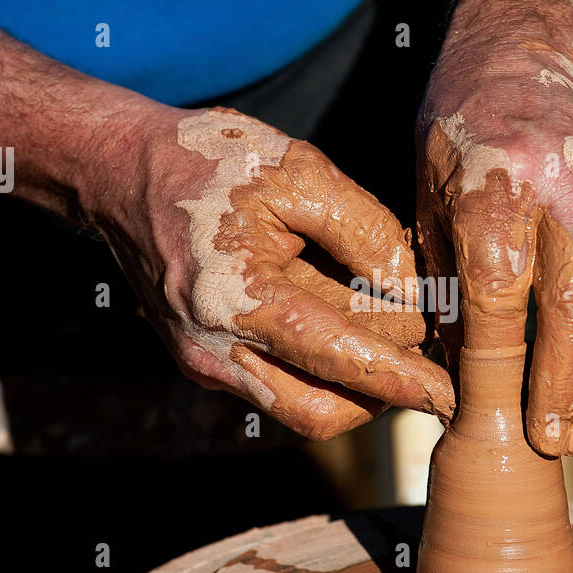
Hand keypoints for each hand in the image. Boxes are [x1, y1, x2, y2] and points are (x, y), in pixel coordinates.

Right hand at [89, 104, 454, 438]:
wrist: (120, 172)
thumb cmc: (210, 163)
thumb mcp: (298, 171)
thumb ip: (365, 231)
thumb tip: (412, 294)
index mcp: (236, 298)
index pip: (338, 358)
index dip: (401, 379)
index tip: (452, 396)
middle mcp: (214, 349)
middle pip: (323, 409)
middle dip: (384, 388)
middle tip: (430, 349)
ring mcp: (205, 363)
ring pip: (303, 407)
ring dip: (356, 386)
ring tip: (394, 335)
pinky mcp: (206, 362)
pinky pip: (280, 384)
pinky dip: (325, 368)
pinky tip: (351, 321)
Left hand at [417, 11, 572, 456]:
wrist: (531, 46)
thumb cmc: (459, 122)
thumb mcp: (425, 188)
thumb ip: (437, 273)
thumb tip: (444, 361)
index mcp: (495, 185)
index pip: (496, 295)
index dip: (490, 365)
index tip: (478, 417)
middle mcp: (562, 192)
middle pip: (568, 310)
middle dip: (556, 388)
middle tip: (544, 445)